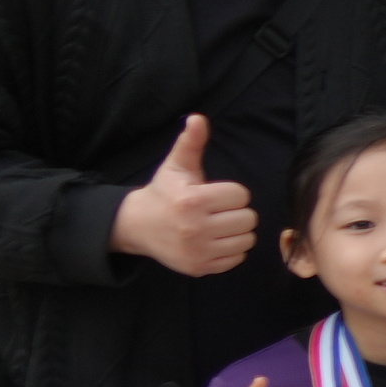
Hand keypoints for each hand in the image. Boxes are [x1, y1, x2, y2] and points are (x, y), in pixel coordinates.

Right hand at [114, 116, 259, 276]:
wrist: (137, 226)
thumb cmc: (164, 193)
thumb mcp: (176, 166)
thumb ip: (191, 142)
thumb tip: (198, 118)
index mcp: (192, 201)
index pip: (241, 195)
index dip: (230, 193)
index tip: (213, 194)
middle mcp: (195, 228)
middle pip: (248, 219)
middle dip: (235, 212)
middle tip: (216, 210)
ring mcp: (198, 251)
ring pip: (247, 240)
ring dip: (237, 231)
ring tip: (217, 225)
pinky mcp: (200, 268)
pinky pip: (237, 258)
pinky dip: (231, 250)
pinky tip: (213, 240)